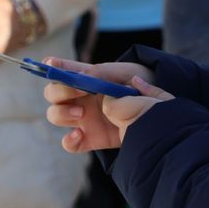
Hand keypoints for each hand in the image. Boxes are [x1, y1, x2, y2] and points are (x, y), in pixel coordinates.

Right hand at [44, 59, 168, 152]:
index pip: (61, 69)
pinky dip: (69, 140)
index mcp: (86, 78)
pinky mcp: (90, 138)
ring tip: (82, 112)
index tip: (50, 64)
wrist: (157, 112)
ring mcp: (83, 119)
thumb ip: (104, 72)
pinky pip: (69, 143)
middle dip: (60, 90)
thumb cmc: (142, 86)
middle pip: (52, 93)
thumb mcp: (126, 72)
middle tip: (80, 91)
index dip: (52, 66)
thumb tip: (83, 76)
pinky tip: (79, 134)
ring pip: (55, 115)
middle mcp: (79, 98)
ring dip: (62, 112)